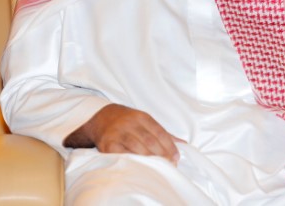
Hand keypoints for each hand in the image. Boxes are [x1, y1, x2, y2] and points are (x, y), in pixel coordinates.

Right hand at [64, 103, 180, 162]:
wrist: (101, 118)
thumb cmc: (128, 122)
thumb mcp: (145, 121)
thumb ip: (163, 133)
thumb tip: (183, 144)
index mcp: (141, 117)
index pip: (159, 132)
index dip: (169, 146)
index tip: (176, 157)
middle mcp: (129, 123)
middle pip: (149, 140)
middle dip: (161, 154)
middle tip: (169, 165)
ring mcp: (118, 133)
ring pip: (137, 147)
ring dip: (149, 159)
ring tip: (158, 168)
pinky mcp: (107, 144)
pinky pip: (122, 154)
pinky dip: (132, 161)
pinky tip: (140, 167)